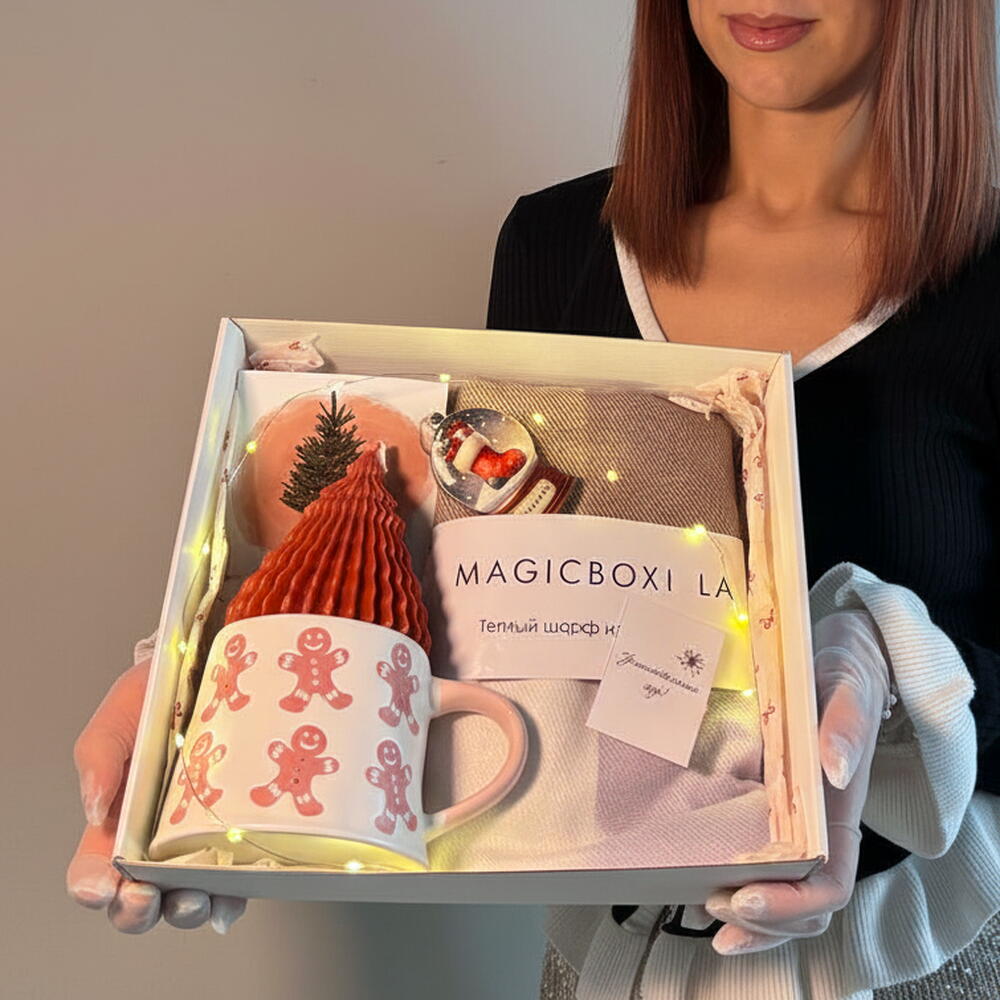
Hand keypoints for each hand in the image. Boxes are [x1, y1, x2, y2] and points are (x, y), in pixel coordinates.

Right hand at [67, 655, 246, 933]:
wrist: (212, 668)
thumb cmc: (156, 698)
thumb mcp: (118, 718)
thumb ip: (98, 759)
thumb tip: (95, 809)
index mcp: (116, 823)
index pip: (94, 871)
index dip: (93, 887)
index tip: (102, 887)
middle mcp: (155, 843)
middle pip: (139, 899)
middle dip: (139, 910)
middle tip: (147, 897)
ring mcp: (199, 842)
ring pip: (187, 899)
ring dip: (188, 910)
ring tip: (195, 898)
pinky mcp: (240, 836)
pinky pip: (237, 880)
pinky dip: (234, 894)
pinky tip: (236, 890)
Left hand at [705, 609, 891, 954]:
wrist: (842, 657)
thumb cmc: (846, 674)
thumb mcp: (848, 685)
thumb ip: (845, 724)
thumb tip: (834, 769)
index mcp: (841, 812)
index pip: (831, 884)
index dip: (791, 904)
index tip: (745, 898)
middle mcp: (821, 828)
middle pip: (804, 904)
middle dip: (763, 922)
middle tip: (712, 908)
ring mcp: (795, 823)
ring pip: (782, 894)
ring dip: (749, 917)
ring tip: (704, 911)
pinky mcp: (770, 810)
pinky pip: (760, 863)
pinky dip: (735, 885)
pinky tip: (699, 887)